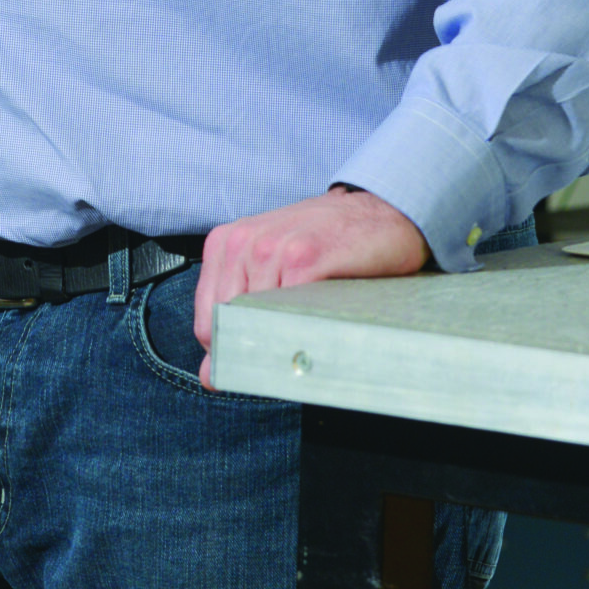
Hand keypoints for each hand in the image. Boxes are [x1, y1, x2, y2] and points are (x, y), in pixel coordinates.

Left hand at [193, 188, 427, 387]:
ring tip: (308, 334)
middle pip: (226, 327)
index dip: (230, 350)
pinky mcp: (305, 257)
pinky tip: (319, 326)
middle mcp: (243, 241)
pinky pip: (288, 314)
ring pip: (256, 323)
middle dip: (254, 349)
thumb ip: (237, 317)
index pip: (206, 323)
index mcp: (225, 243)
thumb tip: (210, 377)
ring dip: (279, 342)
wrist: (382, 211)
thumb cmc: (327, 243)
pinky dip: (301, 331)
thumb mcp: (273, 272)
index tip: (258, 354)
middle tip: (288, 349)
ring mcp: (273, 247)